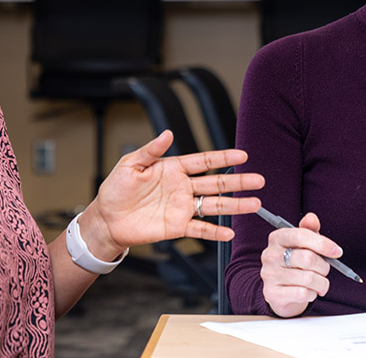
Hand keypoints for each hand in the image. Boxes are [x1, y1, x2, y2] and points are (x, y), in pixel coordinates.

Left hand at [78, 130, 263, 259]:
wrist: (107, 219)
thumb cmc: (116, 189)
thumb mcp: (130, 164)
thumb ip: (151, 150)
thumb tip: (168, 134)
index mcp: (173, 169)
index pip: (204, 160)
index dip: (223, 158)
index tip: (242, 155)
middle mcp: (182, 188)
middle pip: (216, 183)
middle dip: (238, 182)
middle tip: (258, 180)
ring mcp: (182, 208)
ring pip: (214, 206)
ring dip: (235, 206)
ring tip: (255, 204)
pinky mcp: (177, 227)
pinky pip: (200, 230)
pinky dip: (215, 232)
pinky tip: (230, 232)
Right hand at [260, 212, 342, 317]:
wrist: (282, 292)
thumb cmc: (296, 264)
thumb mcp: (303, 245)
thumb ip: (310, 230)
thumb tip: (312, 218)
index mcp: (277, 238)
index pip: (301, 235)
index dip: (323, 243)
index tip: (337, 252)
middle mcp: (270, 255)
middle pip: (308, 258)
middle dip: (324, 266)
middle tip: (324, 270)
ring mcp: (269, 275)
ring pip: (308, 278)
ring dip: (321, 283)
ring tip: (319, 283)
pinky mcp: (273, 294)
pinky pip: (303, 294)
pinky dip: (313, 294)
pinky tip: (309, 292)